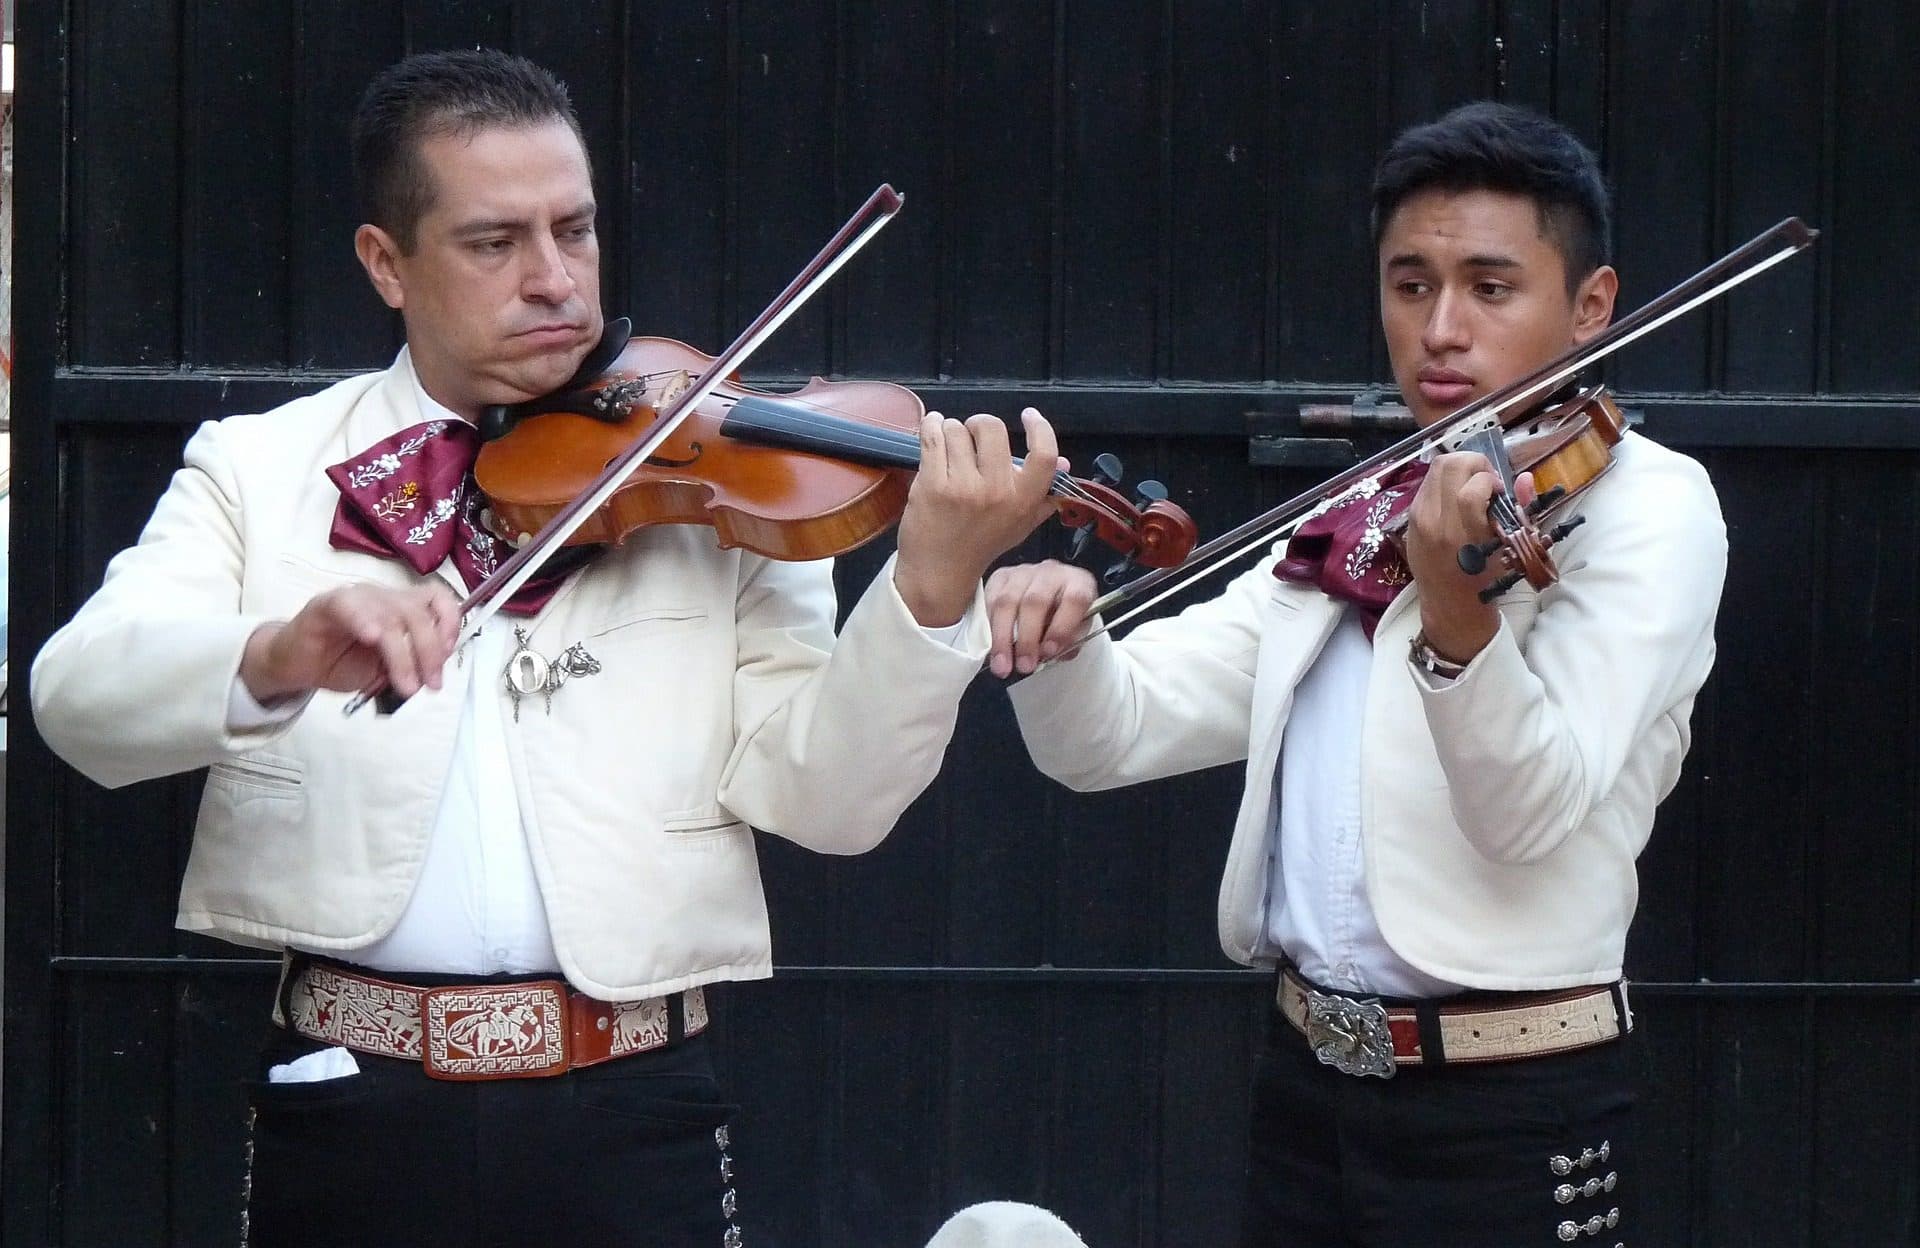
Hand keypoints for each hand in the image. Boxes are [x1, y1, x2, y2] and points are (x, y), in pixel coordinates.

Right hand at [239, 581, 462, 702]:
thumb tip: (432, 671)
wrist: (298, 667)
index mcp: (402, 606)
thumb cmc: (344, 664)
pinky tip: (372, 638)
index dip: (450, 623)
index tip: (448, 655)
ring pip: (389, 616)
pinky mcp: (326, 604)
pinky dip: (364, 621)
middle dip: (430, 651)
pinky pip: (348, 606)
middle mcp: (383, 597)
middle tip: (430, 684)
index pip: (438, 599)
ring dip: (402, 654)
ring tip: (405, 685)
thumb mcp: (387, 669)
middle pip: (418, 612)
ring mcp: (356, 598)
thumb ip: (410, 663)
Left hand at [892, 407, 1062, 626]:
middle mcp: (996, 491)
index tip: (1029, 415)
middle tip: (972, 438)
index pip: (1044, 455)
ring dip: (950, 430)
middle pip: (991, 427)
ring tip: (949, 448)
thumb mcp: (1021, 523)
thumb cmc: (982, 543)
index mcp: (1023, 500)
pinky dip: (930, 427)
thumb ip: (1043, 493)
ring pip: (956, 429)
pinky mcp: (932, 484)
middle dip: (979, 425)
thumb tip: (1064, 462)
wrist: (940, 571)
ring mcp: (963, 487)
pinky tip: (932, 432)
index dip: (1040, 428)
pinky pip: (932, 436)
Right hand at [984, 559, 1097, 677]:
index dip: (1061, 628)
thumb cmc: (1065, 615)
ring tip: (1002, 665)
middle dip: (1027, 639)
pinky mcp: (1001, 576)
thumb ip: (1068, 642)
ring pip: (1007, 601)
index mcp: (1078, 583)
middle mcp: (1051, 573)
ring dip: (1002, 638)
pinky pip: (990, 600)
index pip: (1074, 600)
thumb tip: (1046, 654)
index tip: (1049, 652)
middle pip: (1035, 601)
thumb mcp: (1077, 629)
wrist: (1051, 592)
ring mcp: (1023, 572)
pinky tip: (991, 647)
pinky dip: (989, 627)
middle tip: (1024, 666)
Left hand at [1401, 452, 1536, 663]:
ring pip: (1434, 469)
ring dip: (1458, 469)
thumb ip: (1519, 510)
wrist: (1450, 607)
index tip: (1500, 492)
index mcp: (1463, 534)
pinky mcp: (1408, 520)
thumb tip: (1523, 478)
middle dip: (1474, 463)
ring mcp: (1417, 520)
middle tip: (1486, 480)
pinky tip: (1456, 497)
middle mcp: (1435, 523)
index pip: (1474, 486)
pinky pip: (1426, 485)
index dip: (1492, 480)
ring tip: (1472, 486)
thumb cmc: (1485, 581)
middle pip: (1448, 464)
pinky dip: (1444, 482)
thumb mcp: (1508, 549)